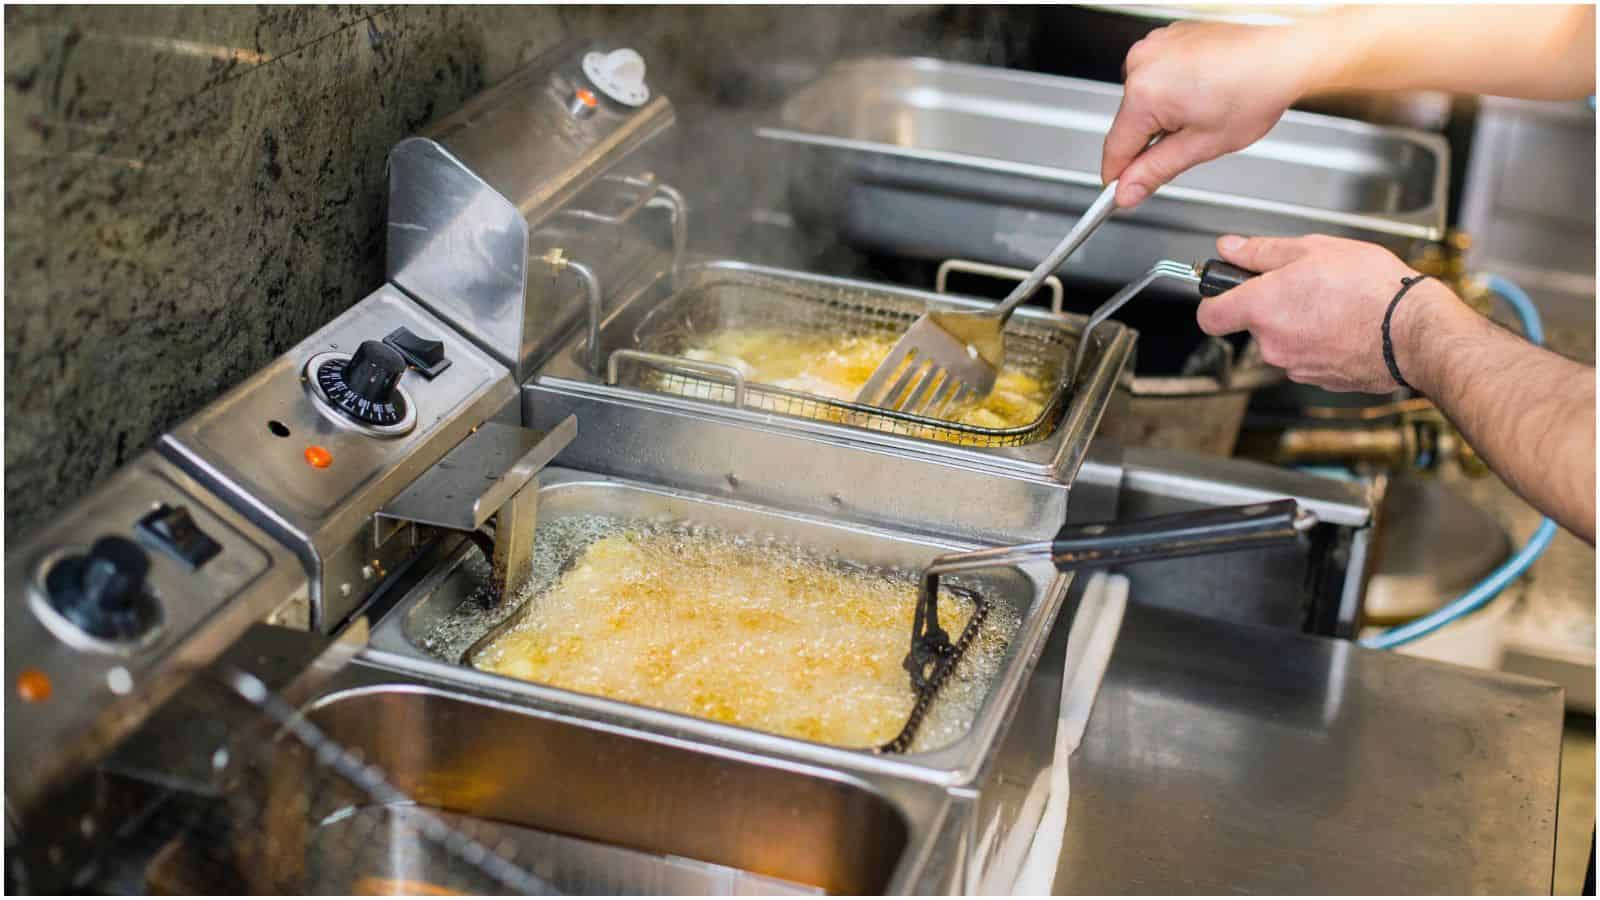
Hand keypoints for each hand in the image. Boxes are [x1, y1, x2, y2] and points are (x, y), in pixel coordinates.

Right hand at [1101, 21, 1316, 207]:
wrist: (1284, 56)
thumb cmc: (1255, 90)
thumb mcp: (1201, 146)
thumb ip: (1155, 171)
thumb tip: (1127, 191)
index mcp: (1145, 92)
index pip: (1116, 148)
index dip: (1118, 176)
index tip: (1120, 192)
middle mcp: (1142, 63)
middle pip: (1129, 123)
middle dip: (1150, 140)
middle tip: (1188, 143)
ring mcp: (1154, 46)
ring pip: (1142, 100)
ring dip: (1162, 115)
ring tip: (1202, 111)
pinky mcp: (1167, 39)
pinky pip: (1155, 77)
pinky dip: (1171, 90)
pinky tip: (1201, 92)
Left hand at [1196, 234, 1471, 393]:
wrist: (1416, 331)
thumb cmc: (1372, 288)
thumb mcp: (1314, 250)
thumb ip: (1262, 251)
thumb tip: (1229, 249)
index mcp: (1262, 308)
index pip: (1209, 315)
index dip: (1215, 301)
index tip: (1228, 291)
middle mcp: (1272, 343)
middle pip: (1253, 325)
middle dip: (1272, 306)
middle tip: (1307, 284)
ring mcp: (1295, 366)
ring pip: (1282, 342)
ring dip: (1299, 324)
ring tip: (1334, 303)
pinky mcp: (1318, 380)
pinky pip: (1307, 356)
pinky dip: (1320, 342)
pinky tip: (1346, 325)